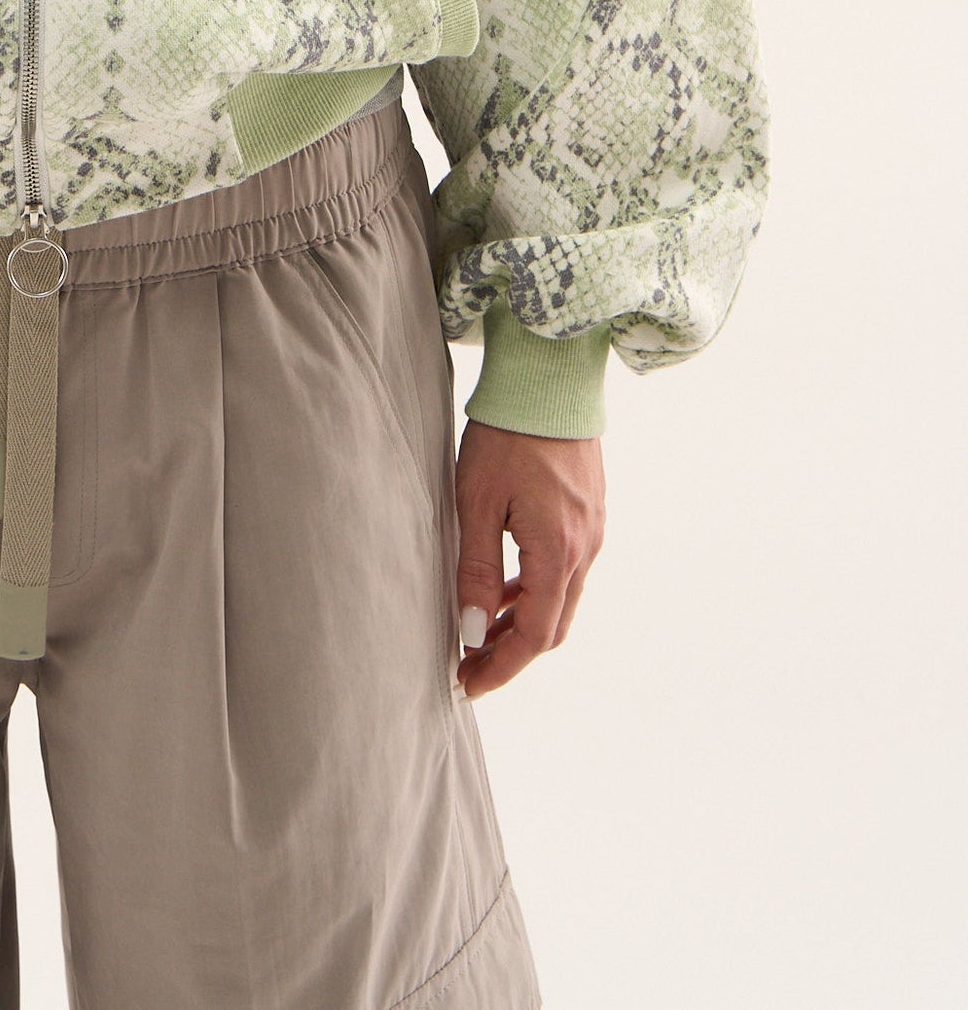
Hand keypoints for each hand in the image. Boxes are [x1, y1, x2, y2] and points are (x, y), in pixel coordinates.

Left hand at [453, 418, 604, 697]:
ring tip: (480, 631)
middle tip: (470, 664)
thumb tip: (473, 633)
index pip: (535, 636)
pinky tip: (507, 587)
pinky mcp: (590, 512)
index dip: (501, 667)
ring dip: (524, 622)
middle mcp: (586, 547)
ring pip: (561, 598)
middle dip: (512, 653)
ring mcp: (593, 530)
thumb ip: (476, 570)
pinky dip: (537, 590)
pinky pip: (566, 570)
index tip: (467, 683)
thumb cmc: (506, 433)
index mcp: (559, 551)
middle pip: (553, 626)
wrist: (549, 376)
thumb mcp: (476, 500)